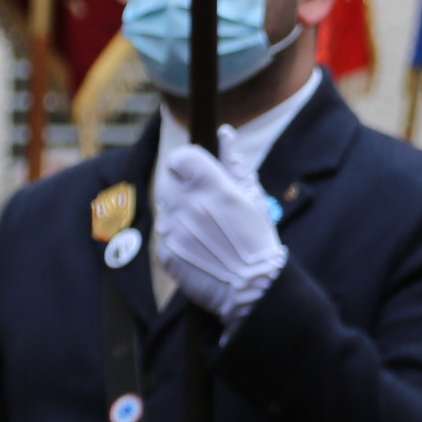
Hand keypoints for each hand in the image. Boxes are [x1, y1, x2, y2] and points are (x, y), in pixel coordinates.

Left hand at [155, 138, 285, 326]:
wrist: (251, 287)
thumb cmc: (258, 240)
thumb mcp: (254, 197)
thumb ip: (234, 163)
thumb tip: (225, 133)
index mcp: (211, 187)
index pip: (179, 157)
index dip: (186, 162)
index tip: (195, 171)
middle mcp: (187, 206)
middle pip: (166, 180)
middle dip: (180, 185)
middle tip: (202, 201)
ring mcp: (173, 230)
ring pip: (165, 207)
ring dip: (179, 211)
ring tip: (204, 228)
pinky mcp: (165, 252)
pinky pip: (164, 233)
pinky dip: (176, 235)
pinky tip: (198, 245)